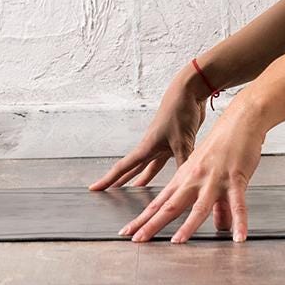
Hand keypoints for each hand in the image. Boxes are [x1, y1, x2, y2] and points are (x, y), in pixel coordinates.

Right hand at [89, 68, 208, 191]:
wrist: (189, 91)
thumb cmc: (180, 111)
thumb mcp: (183, 141)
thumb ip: (183, 163)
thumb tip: (185, 184)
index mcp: (147, 146)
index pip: (123, 167)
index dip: (108, 179)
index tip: (94, 188)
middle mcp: (151, 146)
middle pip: (133, 168)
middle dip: (122, 181)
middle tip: (112, 193)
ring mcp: (163, 143)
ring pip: (149, 166)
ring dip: (143, 178)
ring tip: (136, 190)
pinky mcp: (175, 141)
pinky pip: (166, 160)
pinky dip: (165, 170)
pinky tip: (168, 176)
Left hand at [118, 100, 265, 243]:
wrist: (240, 120)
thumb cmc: (225, 145)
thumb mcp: (213, 175)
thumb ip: (216, 204)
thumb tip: (219, 225)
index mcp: (184, 178)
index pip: (159, 202)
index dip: (144, 218)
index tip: (129, 231)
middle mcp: (195, 179)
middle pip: (170, 206)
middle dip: (152, 224)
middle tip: (137, 240)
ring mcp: (214, 179)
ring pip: (199, 207)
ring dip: (188, 226)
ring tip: (177, 243)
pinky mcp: (235, 178)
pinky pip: (237, 204)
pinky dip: (239, 221)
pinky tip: (238, 237)